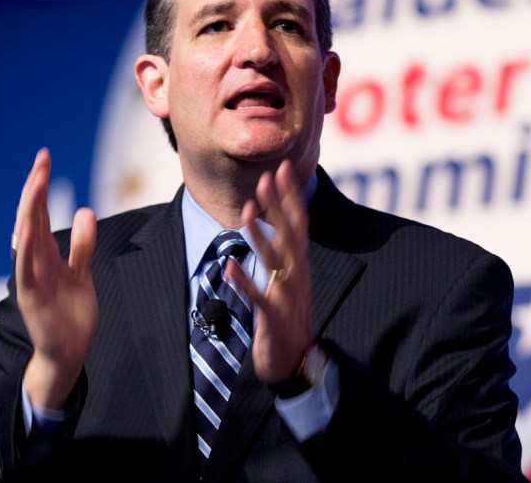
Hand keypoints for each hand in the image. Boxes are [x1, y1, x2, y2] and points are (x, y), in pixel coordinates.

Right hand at [16, 148, 97, 408]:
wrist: (68, 352)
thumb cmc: (71, 314)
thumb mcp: (83, 273)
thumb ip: (82, 245)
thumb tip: (85, 210)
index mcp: (45, 255)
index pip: (41, 213)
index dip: (41, 186)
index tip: (45, 158)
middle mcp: (34, 261)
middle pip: (32, 217)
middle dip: (36, 188)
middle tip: (42, 159)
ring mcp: (31, 278)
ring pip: (27, 237)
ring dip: (31, 209)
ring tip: (36, 182)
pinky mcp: (33, 297)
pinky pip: (27, 269)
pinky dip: (27, 249)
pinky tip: (28, 228)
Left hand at [226, 160, 311, 383]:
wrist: (296, 361)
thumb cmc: (288, 318)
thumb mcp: (289, 281)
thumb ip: (283, 253)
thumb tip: (275, 222)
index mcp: (301, 265)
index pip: (299, 223)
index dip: (291, 196)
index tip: (283, 168)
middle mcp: (298, 276)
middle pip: (290, 234)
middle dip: (278, 206)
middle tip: (267, 176)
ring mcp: (287, 297)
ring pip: (275, 261)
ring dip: (261, 237)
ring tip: (245, 214)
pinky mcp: (274, 318)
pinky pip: (258, 298)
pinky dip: (244, 282)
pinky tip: (229, 267)